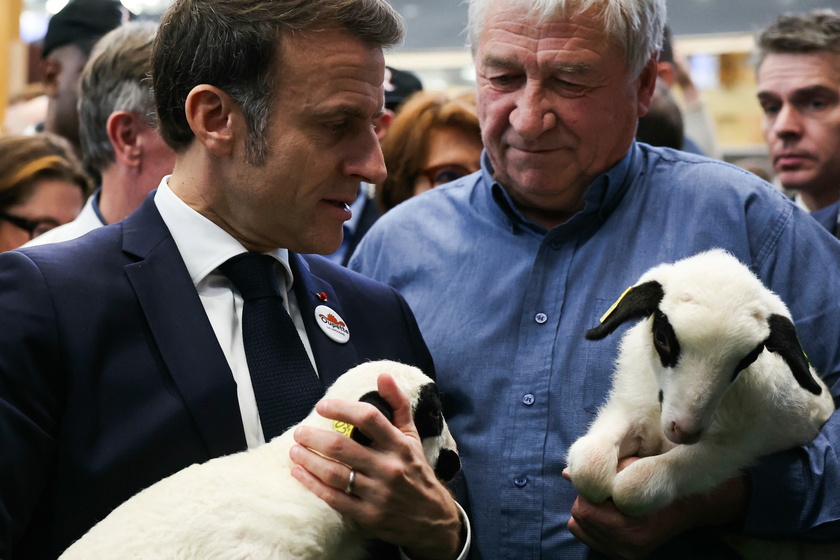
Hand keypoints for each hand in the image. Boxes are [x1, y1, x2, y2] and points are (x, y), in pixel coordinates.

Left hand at [290, 373, 462, 559]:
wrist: (433, 518)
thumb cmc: (417, 471)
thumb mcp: (412, 436)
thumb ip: (398, 405)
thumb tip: (383, 376)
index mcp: (399, 445)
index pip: (368, 418)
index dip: (342, 409)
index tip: (323, 406)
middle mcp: (388, 467)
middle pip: (342, 447)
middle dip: (313, 437)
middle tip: (299, 432)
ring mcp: (377, 493)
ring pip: (334, 473)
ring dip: (309, 459)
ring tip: (294, 450)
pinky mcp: (367, 515)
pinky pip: (333, 498)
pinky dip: (312, 484)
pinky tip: (299, 473)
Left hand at [565, 458, 747, 559]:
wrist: (687, 507)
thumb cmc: (660, 479)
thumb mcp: (633, 467)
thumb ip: (601, 471)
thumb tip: (565, 473)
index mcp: (631, 528)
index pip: (584, 508)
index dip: (589, 489)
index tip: (604, 480)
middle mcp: (627, 547)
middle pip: (580, 516)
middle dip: (588, 499)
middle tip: (609, 489)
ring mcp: (624, 554)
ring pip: (579, 526)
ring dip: (589, 510)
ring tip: (611, 501)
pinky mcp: (622, 556)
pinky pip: (586, 535)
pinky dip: (592, 522)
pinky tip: (609, 513)